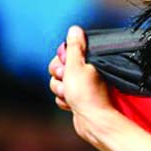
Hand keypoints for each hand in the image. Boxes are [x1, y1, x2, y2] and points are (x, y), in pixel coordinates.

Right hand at [47, 26, 115, 144]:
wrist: (92, 122)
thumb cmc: (86, 94)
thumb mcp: (77, 66)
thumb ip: (75, 47)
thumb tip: (75, 29)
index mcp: (89, 61)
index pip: (65, 53)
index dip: (61, 61)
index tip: (65, 67)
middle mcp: (87, 72)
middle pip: (58, 68)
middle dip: (58, 77)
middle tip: (66, 82)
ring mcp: (82, 87)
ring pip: (58, 83)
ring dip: (59, 90)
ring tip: (69, 96)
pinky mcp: (78, 99)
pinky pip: (61, 96)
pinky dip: (64, 101)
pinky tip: (71, 105)